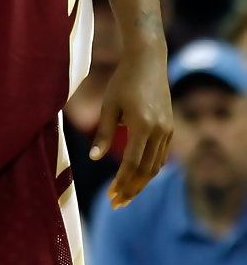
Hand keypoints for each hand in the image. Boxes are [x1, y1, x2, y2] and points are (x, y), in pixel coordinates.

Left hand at [90, 43, 172, 208]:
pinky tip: (138, 175)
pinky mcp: (169, 127)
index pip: (132, 164)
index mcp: (142, 125)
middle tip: (117, 203)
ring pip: (156, 166)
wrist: (148, 61)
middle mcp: (158, 131)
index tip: (111, 196)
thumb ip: (103, 133)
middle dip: (131, 189)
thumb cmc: (123, 80)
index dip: (121, 183)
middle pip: (146, 170)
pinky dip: (150, 169)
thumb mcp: (109, 105)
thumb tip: (95, 158)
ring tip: (125, 194)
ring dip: (141, 182)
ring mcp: (167, 130)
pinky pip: (161, 155)